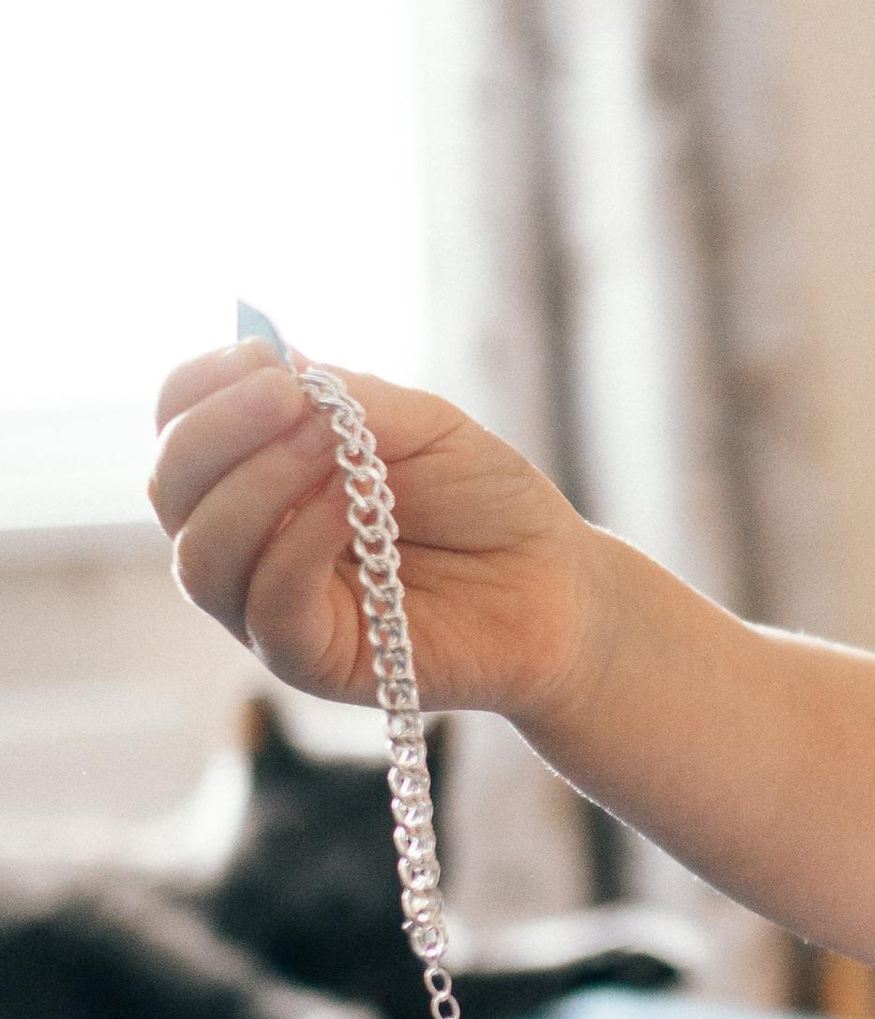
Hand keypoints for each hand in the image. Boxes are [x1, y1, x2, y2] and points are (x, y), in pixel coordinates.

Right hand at [150, 340, 600, 723]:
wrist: (560, 584)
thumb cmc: (486, 500)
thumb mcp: (418, 425)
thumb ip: (343, 398)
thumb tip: (265, 358)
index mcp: (258, 476)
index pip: (179, 431)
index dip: (201, 390)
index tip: (258, 358)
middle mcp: (247, 542)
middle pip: (170, 491)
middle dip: (217, 433)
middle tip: (287, 396)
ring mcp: (270, 607)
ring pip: (202, 556)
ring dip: (256, 485)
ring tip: (329, 445)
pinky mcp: (313, 660)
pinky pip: (269, 606)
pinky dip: (297, 544)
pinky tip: (345, 504)